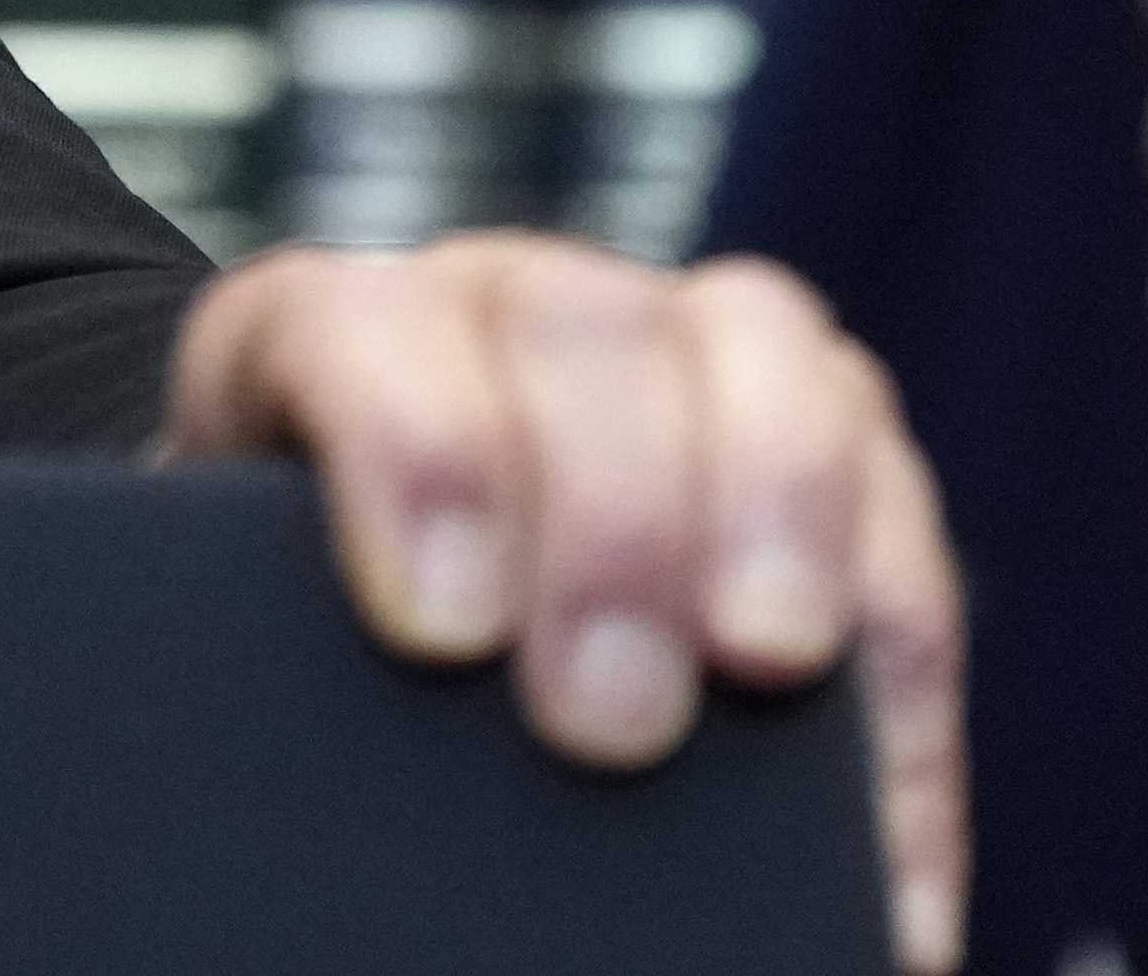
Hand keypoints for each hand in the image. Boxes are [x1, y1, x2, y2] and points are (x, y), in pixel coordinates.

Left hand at [162, 229, 966, 969]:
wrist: (353, 613)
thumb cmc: (285, 619)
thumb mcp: (245, 613)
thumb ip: (285, 632)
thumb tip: (361, 745)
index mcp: (333, 327)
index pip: (361, 323)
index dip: (413, 455)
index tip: (436, 630)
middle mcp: (513, 303)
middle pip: (582, 332)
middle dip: (608, 524)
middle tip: (606, 714)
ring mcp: (684, 346)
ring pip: (769, 358)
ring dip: (783, 518)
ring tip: (770, 674)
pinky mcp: (825, 440)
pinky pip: (900, 516)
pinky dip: (903, 677)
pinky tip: (891, 845)